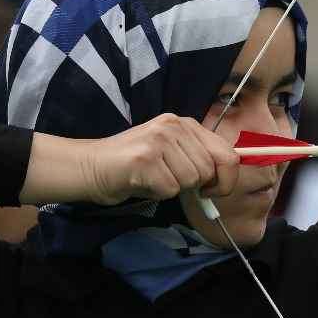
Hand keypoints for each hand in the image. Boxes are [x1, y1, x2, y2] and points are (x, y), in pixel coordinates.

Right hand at [82, 114, 241, 204]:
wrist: (89, 166)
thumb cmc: (133, 166)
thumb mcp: (171, 153)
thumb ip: (198, 159)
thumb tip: (225, 181)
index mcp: (185, 124)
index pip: (227, 153)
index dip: (227, 178)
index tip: (214, 190)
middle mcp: (174, 126)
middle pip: (208, 170)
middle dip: (195, 186)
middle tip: (171, 182)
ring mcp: (159, 140)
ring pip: (190, 180)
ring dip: (172, 188)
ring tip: (152, 178)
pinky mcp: (145, 158)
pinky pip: (170, 188)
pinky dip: (157, 193)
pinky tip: (141, 182)